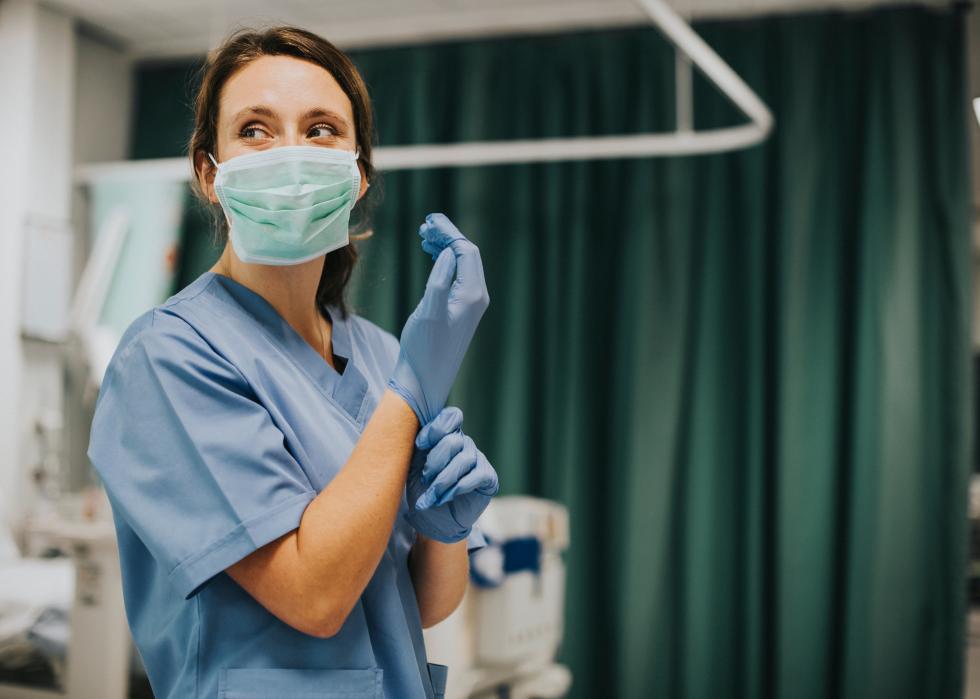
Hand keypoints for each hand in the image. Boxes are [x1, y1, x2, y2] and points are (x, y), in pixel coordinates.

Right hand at [387, 214, 488, 424]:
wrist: (424, 380)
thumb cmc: (423, 349)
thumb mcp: (428, 311)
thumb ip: (440, 279)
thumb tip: (448, 253)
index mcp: (472, 295)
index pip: (466, 251)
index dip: (449, 233)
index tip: (428, 221)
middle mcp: (477, 298)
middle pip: (467, 255)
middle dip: (447, 237)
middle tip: (424, 226)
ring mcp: (470, 305)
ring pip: (462, 265)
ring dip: (445, 248)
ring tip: (424, 237)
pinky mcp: (461, 311)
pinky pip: (457, 277)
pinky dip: (445, 263)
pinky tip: (431, 257)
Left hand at [405, 406, 498, 543]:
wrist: (432, 520)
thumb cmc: (421, 489)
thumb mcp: (413, 465)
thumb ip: (417, 447)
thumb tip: (412, 432)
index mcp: (446, 435)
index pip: (450, 417)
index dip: (435, 429)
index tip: (419, 445)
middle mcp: (464, 443)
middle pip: (454, 440)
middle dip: (435, 461)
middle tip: (424, 479)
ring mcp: (478, 459)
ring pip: (464, 459)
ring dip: (443, 480)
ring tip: (431, 496)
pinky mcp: (488, 477)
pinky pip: (476, 475)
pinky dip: (457, 488)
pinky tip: (445, 498)